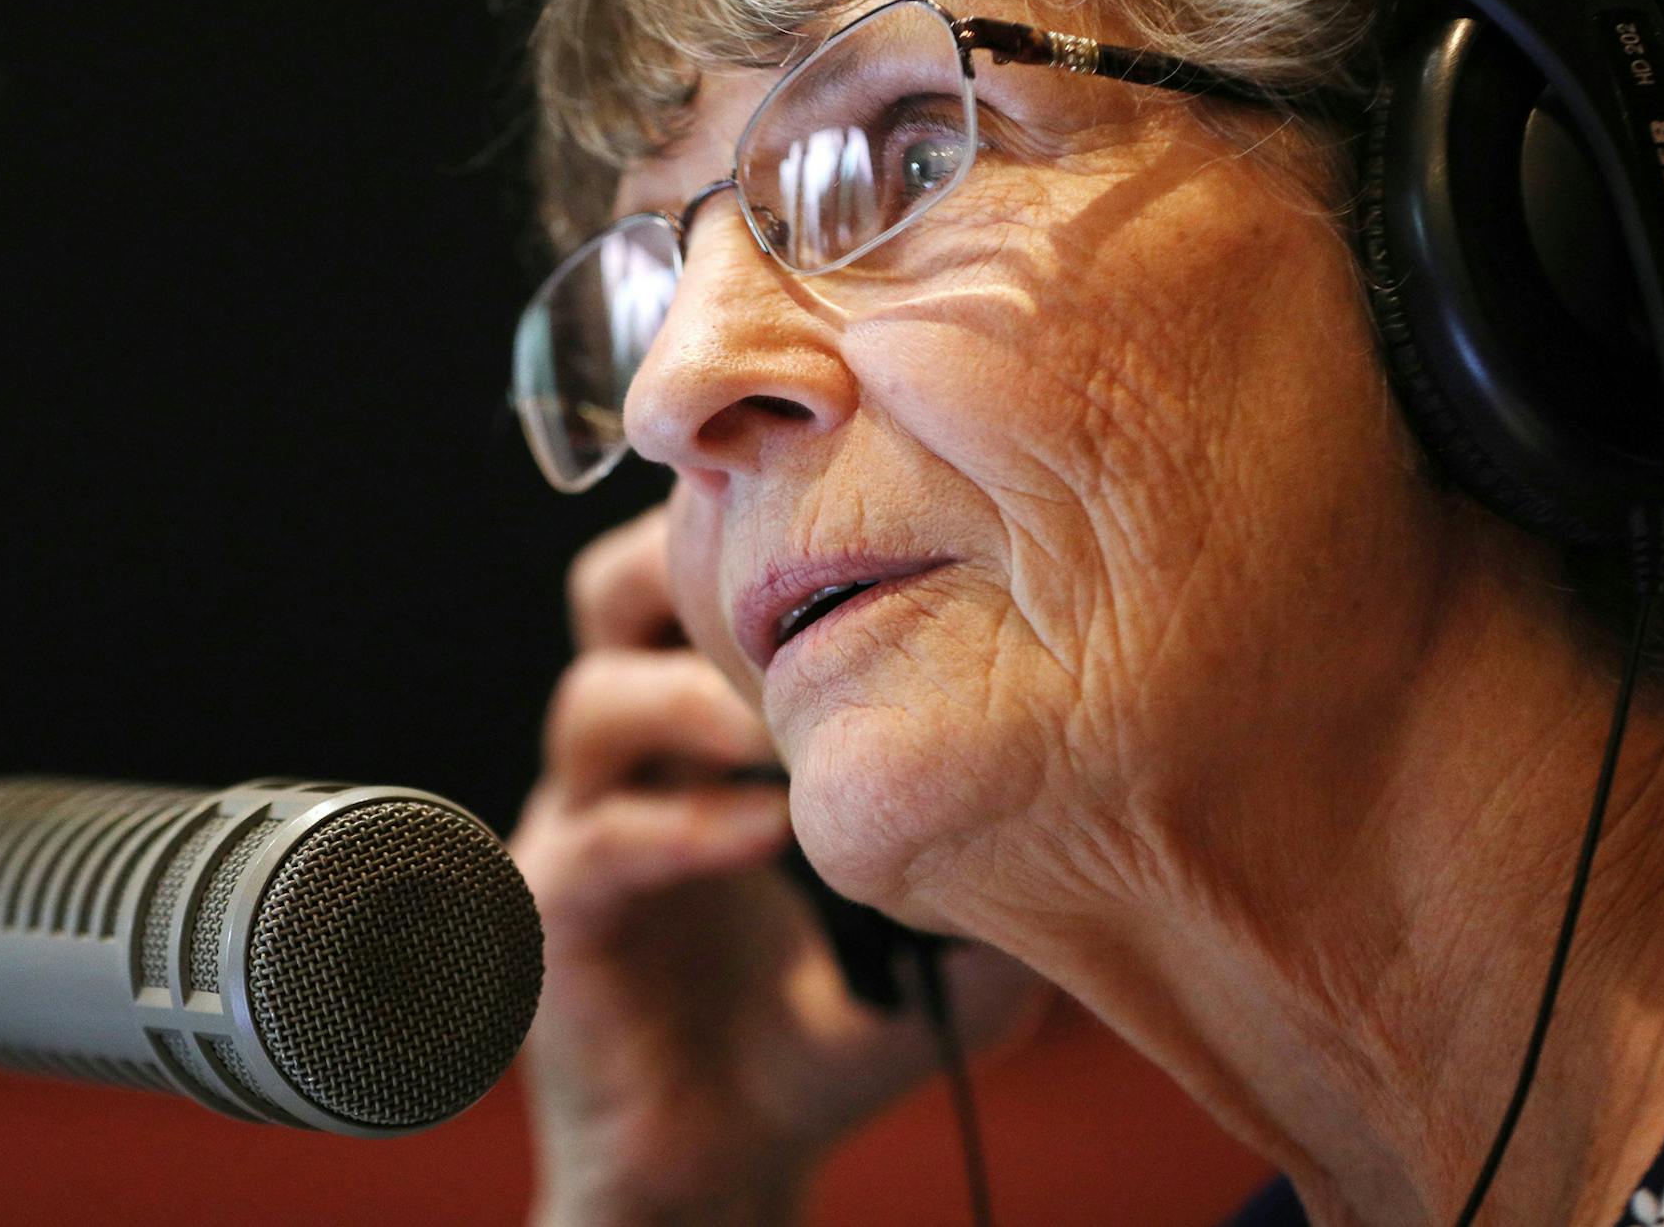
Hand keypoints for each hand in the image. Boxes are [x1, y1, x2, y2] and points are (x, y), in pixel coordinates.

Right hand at [511, 506, 1043, 1225]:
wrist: (729, 1160)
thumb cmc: (826, 1034)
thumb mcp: (941, 941)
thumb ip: (999, 870)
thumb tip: (1105, 812)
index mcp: (715, 728)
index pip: (709, 578)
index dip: (759, 528)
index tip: (850, 502)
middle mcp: (641, 755)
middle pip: (609, 591)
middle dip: (683, 562)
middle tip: (782, 572)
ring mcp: (587, 823)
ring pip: (590, 701)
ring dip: (689, 699)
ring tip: (778, 723)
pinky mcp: (558, 912)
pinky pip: (600, 842)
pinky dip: (681, 827)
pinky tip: (762, 835)